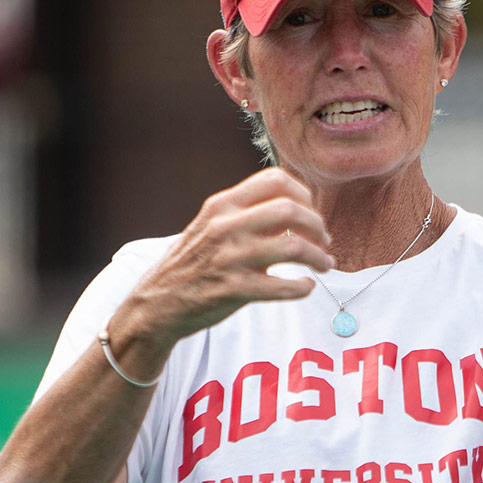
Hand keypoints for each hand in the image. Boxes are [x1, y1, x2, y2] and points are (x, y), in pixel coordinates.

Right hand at [115, 169, 331, 347]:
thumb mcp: (214, 225)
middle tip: (324, 242)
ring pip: (293, 247)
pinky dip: (302, 287)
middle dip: (317, 226)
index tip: (311, 214)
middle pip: (290, 210)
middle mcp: (225, 226)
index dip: (304, 195)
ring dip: (318, 257)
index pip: (276, 180)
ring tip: (324, 266)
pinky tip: (306, 286)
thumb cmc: (196, 262)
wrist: (158, 302)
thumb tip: (299, 208)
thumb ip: (250, 214)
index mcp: (223, 204)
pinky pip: (283, 286)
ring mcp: (228, 258)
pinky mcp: (233, 290)